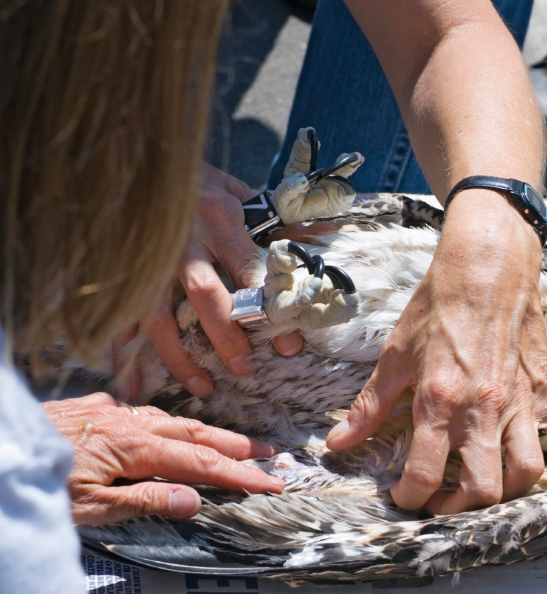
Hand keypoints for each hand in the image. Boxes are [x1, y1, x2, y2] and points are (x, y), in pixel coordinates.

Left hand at [44, 393, 283, 525]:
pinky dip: (169, 421)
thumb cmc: (39, 481)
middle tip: (267, 454)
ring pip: (172, 418)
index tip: (269, 481)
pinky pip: (144, 410)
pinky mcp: (96, 405)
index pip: (199, 464)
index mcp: (132, 447)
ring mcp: (112, 409)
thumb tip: (193, 500)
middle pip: (195, 434)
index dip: (239, 474)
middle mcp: (129, 422)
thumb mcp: (89, 506)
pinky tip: (169, 426)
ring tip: (231, 442)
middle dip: (235, 446)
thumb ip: (144, 500)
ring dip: (206, 432)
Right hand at [114, 164, 333, 402]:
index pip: (248, 268)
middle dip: (226, 337)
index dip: (268, 307)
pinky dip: (123, 353)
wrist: (144, 156)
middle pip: (204, 294)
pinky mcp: (125, 271)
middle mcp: (183, 239)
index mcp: (218, 215)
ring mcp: (148, 258)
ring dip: (179, 356)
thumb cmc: (202, 180)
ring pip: (160, 314)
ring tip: (201, 387)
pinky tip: (130, 385)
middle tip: (245, 369)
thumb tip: (326, 238)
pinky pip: (122, 317)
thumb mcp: (243, 192)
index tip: (289, 340)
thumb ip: (279, 221)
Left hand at [327, 192, 546, 512]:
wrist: (484, 268)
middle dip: (458, 508)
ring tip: (484, 489)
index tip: (402, 495)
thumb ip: (369, 406)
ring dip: (507, 495)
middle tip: (441, 500)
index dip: (408, 497)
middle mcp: (482, 409)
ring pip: (526, 472)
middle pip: (482, 489)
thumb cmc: (438, 307)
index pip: (423, 473)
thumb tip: (338, 443)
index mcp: (439, 400)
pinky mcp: (544, 390)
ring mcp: (519, 402)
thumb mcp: (395, 355)